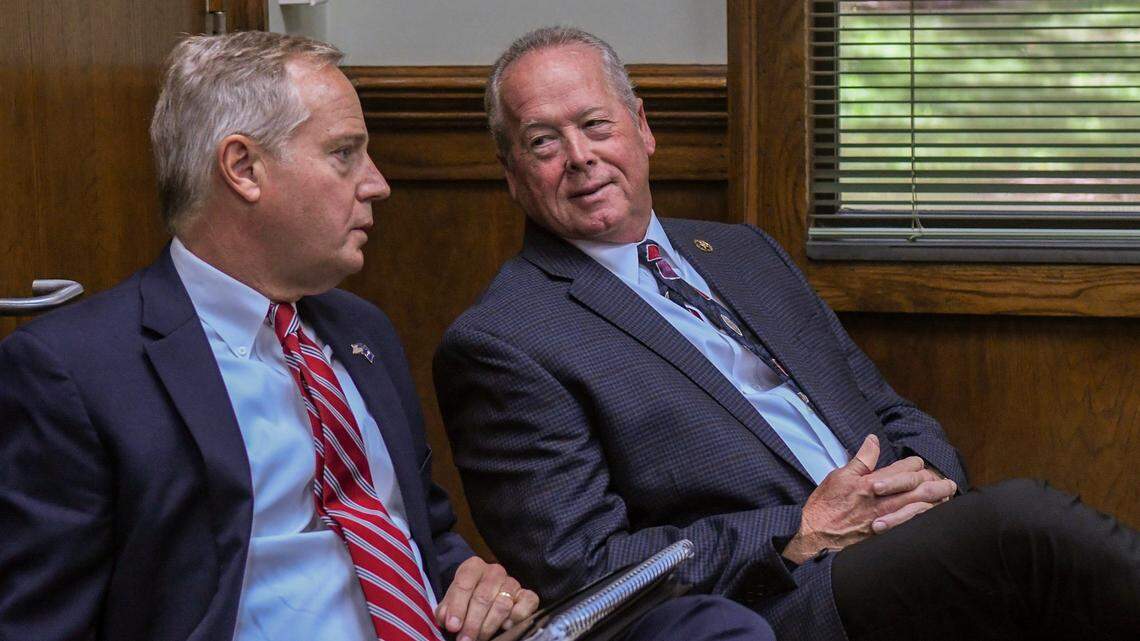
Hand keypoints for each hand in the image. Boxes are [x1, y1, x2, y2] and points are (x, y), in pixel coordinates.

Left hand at [436, 557, 540, 640]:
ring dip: (489, 626)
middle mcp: (494, 571)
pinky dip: (517, 617)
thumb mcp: (452, 603)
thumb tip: (446, 619)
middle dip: (472, 623)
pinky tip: (506, 626)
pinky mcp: (527, 595)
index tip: (452, 626)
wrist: (484, 601)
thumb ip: (446, 610)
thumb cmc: (466, 602)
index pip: (464, 583)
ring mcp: (512, 582)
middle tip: (465, 640)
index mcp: (473, 567)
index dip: (457, 607)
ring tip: (479, 638)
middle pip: (483, 597)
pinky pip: (527, 603)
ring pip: (502, 605)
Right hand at [781, 435, 956, 563]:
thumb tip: (873, 439)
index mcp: (873, 483)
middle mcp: (884, 500)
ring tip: (948, 498)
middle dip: (937, 483)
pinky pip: (914, 525)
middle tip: (948, 483)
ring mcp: (888, 519)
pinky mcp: (887, 535)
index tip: (917, 466)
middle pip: (921, 487)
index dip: (915, 465)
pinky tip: (932, 518)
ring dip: (937, 501)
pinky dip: (926, 519)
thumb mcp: (839, 476)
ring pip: (922, 507)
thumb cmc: (825, 506)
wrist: (817, 538)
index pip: (906, 468)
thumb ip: (861, 459)